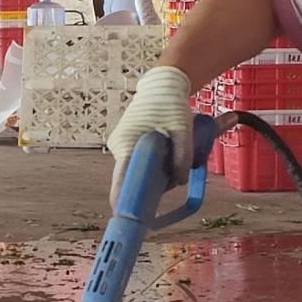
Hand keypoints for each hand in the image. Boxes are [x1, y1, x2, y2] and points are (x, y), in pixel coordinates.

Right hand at [105, 65, 195, 200]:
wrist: (164, 83)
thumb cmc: (170, 104)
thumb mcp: (182, 128)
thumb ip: (182, 156)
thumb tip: (179, 181)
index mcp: (126, 144)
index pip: (120, 181)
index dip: (124, 202)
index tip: (130, 218)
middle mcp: (120, 147)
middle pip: (131, 179)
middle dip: (151, 186)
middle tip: (171, 182)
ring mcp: (123, 145)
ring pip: (138, 171)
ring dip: (156, 174)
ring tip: (175, 163)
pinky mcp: (130, 143)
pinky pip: (141, 163)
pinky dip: (155, 166)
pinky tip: (169, 159)